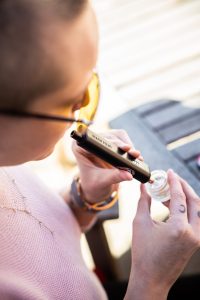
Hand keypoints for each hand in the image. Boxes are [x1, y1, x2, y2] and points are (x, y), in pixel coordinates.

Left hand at [72, 129, 141, 202]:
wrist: (95, 188)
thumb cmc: (93, 185)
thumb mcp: (102, 182)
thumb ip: (114, 177)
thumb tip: (129, 175)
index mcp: (80, 147)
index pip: (97, 141)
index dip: (112, 143)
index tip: (124, 148)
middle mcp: (91, 141)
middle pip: (110, 137)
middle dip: (124, 146)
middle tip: (135, 154)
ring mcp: (102, 140)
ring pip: (119, 137)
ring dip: (129, 147)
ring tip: (137, 157)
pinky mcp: (111, 143)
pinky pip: (123, 141)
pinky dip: (130, 149)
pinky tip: (136, 157)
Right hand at [127, 169, 199, 298]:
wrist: (151, 278)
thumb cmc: (143, 253)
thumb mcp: (140, 223)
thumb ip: (143, 201)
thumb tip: (144, 186)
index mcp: (178, 228)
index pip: (179, 197)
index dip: (173, 182)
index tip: (169, 172)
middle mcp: (192, 232)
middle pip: (195, 201)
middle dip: (184, 186)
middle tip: (173, 178)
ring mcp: (197, 239)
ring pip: (198, 210)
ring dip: (187, 197)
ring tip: (170, 192)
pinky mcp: (196, 242)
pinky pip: (196, 219)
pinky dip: (188, 209)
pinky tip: (173, 206)